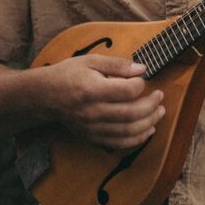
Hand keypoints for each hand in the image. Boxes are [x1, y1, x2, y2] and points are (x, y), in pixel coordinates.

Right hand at [50, 54, 164, 149]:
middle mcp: (93, 112)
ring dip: (149, 123)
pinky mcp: (91, 137)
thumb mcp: (90, 60)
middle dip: (151, 106)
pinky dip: (137, 139)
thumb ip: (117, 64)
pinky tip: (148, 130)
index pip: (126, 91)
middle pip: (131, 114)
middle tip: (160, 96)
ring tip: (160, 112)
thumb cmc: (68, 74)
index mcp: (92, 90)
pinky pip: (118, 143)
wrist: (44, 96)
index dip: (141, 84)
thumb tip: (142, 69)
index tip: (143, 79)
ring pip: (127, 132)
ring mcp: (92, 127)